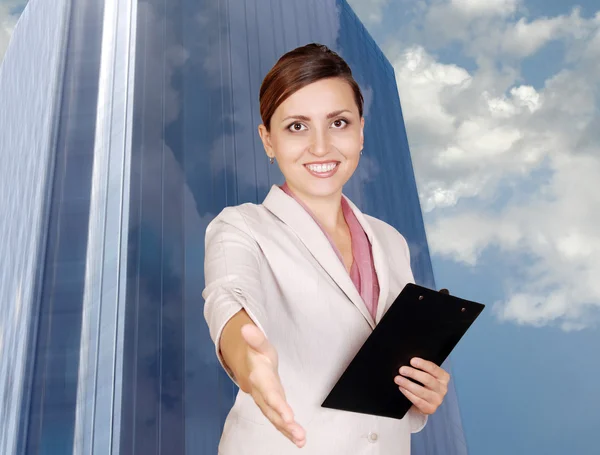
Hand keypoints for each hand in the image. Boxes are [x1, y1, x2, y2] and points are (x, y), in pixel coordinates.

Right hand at [241, 324, 305, 447]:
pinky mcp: (270, 407)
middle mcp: (261, 393)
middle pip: (272, 410)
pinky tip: (299, 439)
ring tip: (301, 440)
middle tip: (298, 433)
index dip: (277, 404)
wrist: (245, 364)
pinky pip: (277, 420)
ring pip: (274, 418)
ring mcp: (265, 402)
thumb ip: (255, 338)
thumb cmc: (256, 354)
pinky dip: (287, 430)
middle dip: (284, 422)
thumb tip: (246, 327)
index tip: (288, 416)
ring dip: (287, 430)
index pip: (269, 393)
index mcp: (259, 377)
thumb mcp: (259, 344)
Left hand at [394, 357, 449, 414]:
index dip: (422, 364)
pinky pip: (418, 401)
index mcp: (443, 377)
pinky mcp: (430, 409)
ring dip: (408, 384)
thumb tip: (408, 363)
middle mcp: (442, 389)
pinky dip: (408, 393)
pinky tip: (402, 388)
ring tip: (398, 379)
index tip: (412, 361)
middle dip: (413, 373)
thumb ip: (421, 369)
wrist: (424, 402)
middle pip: (427, 379)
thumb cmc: (423, 384)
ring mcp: (437, 400)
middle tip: (402, 370)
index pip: (434, 369)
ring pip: (421, 391)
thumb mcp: (426, 375)